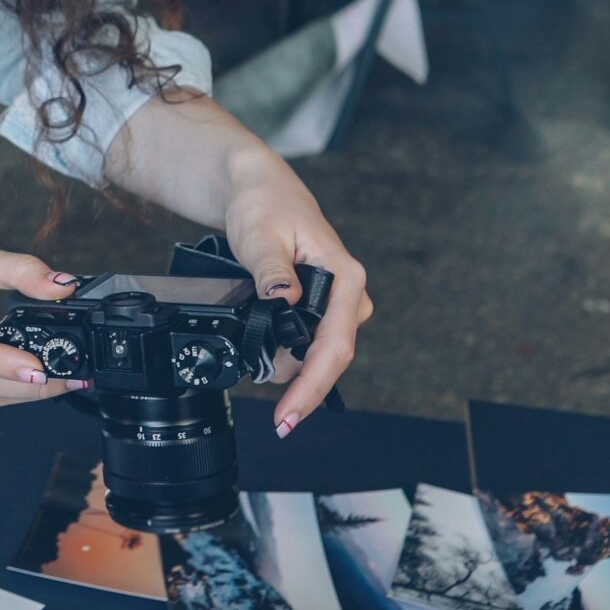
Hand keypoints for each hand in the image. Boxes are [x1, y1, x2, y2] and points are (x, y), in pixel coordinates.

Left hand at [220, 152, 372, 436]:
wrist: (261, 189)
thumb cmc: (266, 204)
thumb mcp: (260, 236)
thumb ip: (272, 271)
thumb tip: (282, 301)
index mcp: (345, 275)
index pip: (334, 345)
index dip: (313, 386)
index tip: (289, 414)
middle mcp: (349, 292)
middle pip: (332, 358)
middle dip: (304, 391)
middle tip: (278, 420)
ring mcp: (338, 301)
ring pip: (321, 353)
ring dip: (294, 373)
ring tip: (263, 377)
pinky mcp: (323, 306)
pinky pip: (312, 342)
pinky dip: (291, 357)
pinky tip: (271, 363)